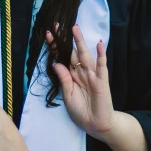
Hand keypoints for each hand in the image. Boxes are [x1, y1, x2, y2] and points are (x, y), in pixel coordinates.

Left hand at [47, 24, 115, 139]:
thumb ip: (64, 79)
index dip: (55, 47)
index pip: (62, 57)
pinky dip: (101, 55)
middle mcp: (81, 72)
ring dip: (80, 42)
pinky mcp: (102, 80)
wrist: (96, 125)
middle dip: (66, 39)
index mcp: (71, 75)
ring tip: (75, 28)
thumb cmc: (81, 111)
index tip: (48, 34)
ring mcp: (92, 75)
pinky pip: (101, 66)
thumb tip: (56, 63)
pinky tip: (100, 44)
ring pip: (85, 55)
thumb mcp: (68, 96)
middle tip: (58, 25)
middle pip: (72, 52)